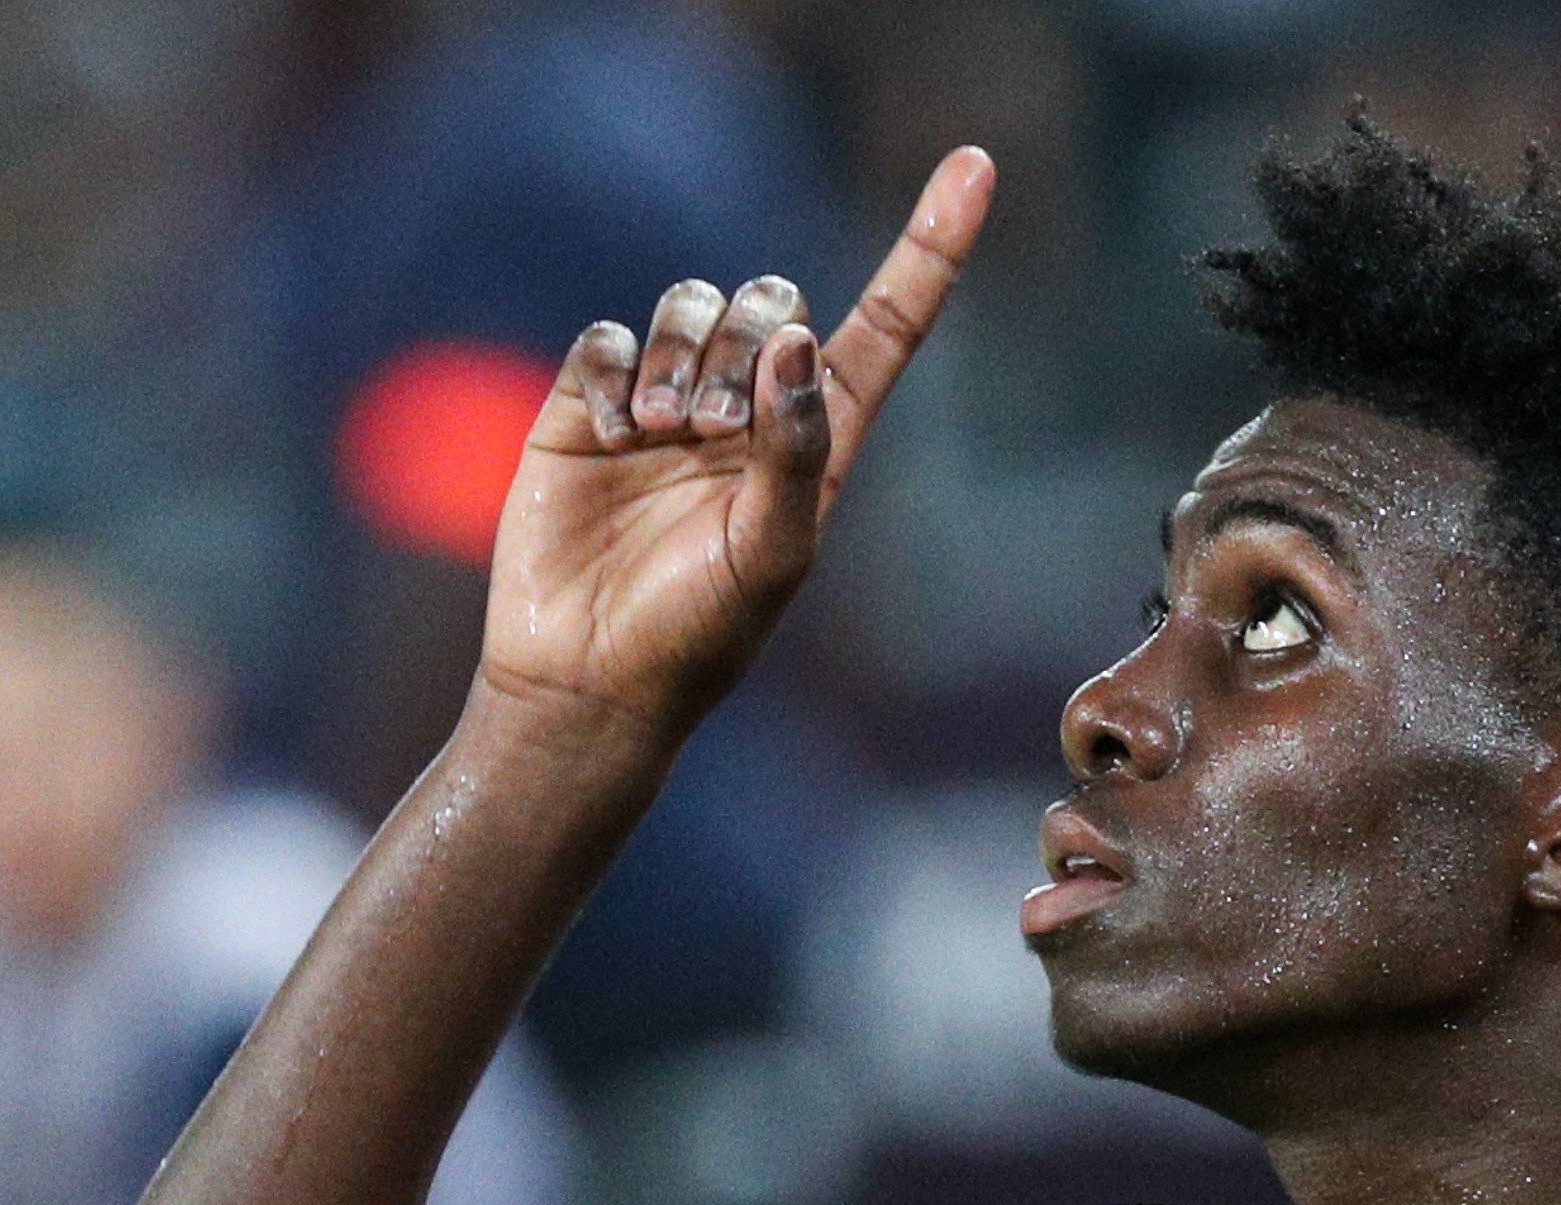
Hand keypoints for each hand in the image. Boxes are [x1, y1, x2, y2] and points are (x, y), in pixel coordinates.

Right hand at [479, 147, 994, 735]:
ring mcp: (668, 403)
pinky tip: (610, 436)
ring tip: (662, 434)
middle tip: (714, 429)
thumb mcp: (772, 556)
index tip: (974, 168)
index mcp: (817, 442)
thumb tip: (800, 340)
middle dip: (752, 341)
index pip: (885, 329)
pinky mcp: (587, 404)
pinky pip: (610, 335)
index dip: (928, 250)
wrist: (586, 679)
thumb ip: (795, 449)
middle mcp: (750, 411)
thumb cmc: (698, 637)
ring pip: (692, 303)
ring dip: (683, 356)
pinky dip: (614, 372)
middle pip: (775, 299)